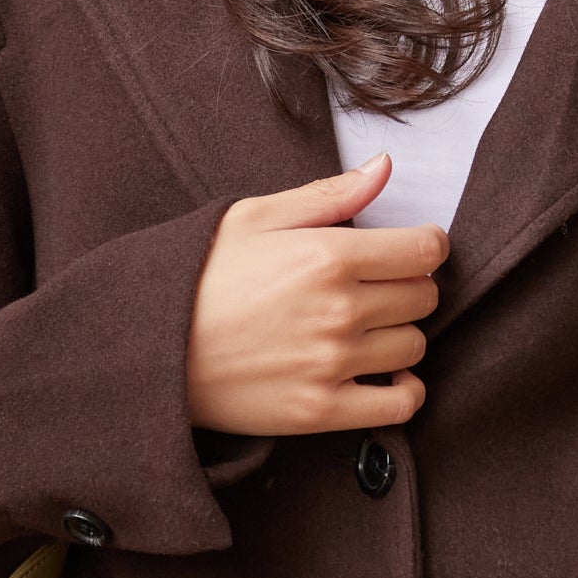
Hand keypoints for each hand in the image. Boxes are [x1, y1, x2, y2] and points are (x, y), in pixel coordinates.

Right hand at [185, 155, 445, 438]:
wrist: (150, 349)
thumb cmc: (198, 277)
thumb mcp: (254, 217)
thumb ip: (329, 195)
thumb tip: (384, 167)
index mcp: (327, 255)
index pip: (426, 250)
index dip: (425, 246)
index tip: (409, 251)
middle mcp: (338, 310)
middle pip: (424, 297)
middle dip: (409, 287)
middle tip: (377, 288)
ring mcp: (332, 364)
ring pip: (415, 346)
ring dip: (400, 335)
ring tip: (365, 328)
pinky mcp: (321, 410)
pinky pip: (401, 405)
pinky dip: (405, 391)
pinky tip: (383, 375)